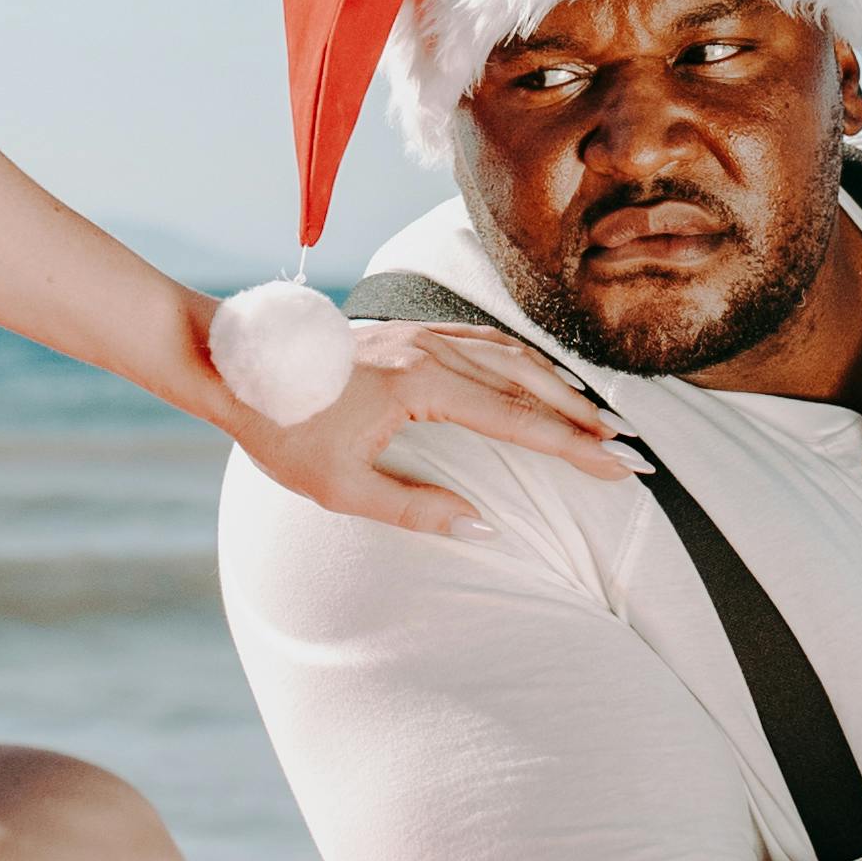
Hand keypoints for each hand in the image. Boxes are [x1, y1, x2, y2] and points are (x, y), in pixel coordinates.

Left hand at [230, 317, 648, 545]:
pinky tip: (532, 377)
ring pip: (508, 355)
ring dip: (556, 387)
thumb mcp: (341, 488)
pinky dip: (518, 361)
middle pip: (527, 382)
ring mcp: (416, 335)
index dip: (575, 447)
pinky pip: (478, 341)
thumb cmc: (281, 429)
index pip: (518, 420)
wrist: (232, 366)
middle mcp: (428, 350)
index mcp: (421, 385)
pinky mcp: (403, 333)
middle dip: (583, 418)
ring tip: (594, 418)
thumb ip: (416, 508)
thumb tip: (483, 527)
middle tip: (629, 450)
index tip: (621, 466)